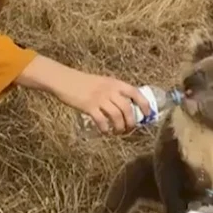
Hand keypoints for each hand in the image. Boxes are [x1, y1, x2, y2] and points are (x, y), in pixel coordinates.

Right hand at [15, 56, 151, 132]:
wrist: (65, 80)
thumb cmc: (84, 82)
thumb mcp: (103, 82)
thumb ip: (114, 91)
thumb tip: (126, 107)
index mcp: (115, 83)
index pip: (135, 93)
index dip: (144, 105)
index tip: (147, 115)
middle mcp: (110, 90)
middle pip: (127, 109)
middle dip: (132, 122)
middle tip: (130, 130)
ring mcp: (99, 98)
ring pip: (117, 117)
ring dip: (120, 128)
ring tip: (118, 133)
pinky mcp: (89, 106)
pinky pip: (102, 121)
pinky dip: (106, 129)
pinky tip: (105, 132)